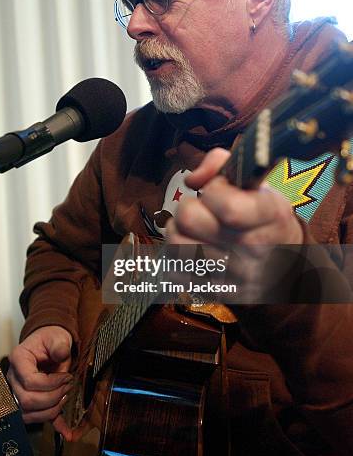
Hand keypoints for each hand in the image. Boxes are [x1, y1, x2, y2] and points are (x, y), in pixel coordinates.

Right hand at [7, 325, 73, 440]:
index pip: (30, 381)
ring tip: (65, 396)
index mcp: (18, 359)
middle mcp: (13, 378)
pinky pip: (36, 417)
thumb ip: (59, 345)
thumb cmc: (50, 339)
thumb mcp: (57, 337)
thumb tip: (61, 355)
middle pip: (28, 401)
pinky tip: (66, 431)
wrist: (47, 342)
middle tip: (68, 387)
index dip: (51, 384)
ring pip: (29, 414)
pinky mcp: (27, 401)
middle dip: (52, 398)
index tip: (66, 377)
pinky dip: (53, 425)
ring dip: (51, 410)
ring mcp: (17, 391)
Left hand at [166, 148, 303, 299]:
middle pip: (189, 218)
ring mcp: (232, 276)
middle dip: (189, 206)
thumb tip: (192, 178)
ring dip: (178, 230)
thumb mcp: (258, 185)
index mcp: (269, 216)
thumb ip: (221, 163)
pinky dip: (176, 256)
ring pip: (175, 242)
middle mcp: (253, 250)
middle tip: (201, 209)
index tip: (217, 191)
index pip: (227, 205)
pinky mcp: (213, 292)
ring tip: (193, 229)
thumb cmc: (264, 219)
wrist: (283, 270)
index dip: (212, 189)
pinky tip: (193, 250)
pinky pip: (172, 269)